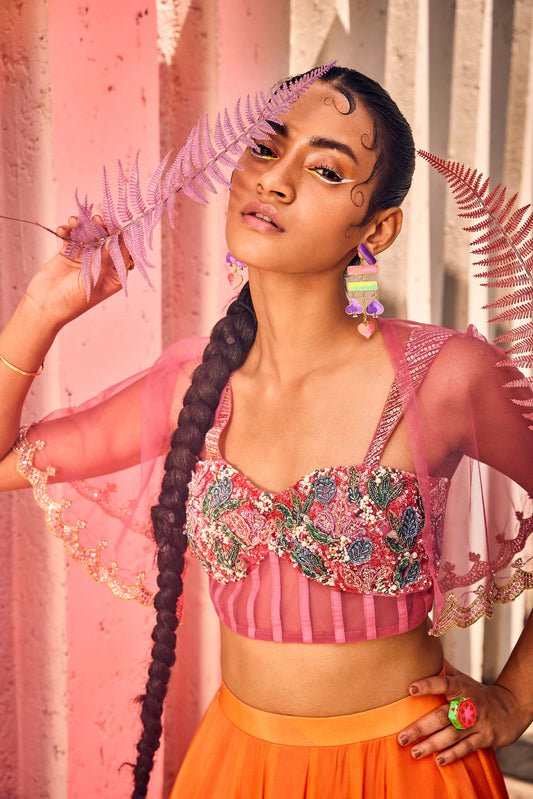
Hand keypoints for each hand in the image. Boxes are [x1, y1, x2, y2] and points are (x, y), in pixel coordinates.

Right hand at [23, 215, 128, 329]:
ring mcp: (85, 257)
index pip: (122, 252)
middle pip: (106, 240)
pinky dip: (68, 230)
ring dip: (83, 225)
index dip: (120, 237)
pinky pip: (71, 236)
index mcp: (114, 275)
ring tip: (74, 221)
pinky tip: (63, 229)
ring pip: (88, 235)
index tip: (115, 225)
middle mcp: (102, 264)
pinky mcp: (69, 253)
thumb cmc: (72, 301)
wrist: (45, 306)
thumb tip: (114, 240)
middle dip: (102, 227)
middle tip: (96, 218)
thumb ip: (104, 260)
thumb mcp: (93, 281)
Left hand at [397, 661, 526, 765]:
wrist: (510, 708)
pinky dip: (452, 754)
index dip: (428, 685)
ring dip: (432, 745)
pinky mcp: (484, 738)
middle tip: (402, 737)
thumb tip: (422, 653)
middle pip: (441, 716)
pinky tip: (438, 760)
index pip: (443, 683)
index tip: (410, 688)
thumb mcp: (463, 678)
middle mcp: (467, 705)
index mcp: (460, 687)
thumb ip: (443, 671)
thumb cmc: (477, 693)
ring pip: (451, 735)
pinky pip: (466, 748)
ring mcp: (476, 722)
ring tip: (414, 752)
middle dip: (420, 728)